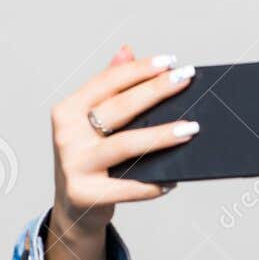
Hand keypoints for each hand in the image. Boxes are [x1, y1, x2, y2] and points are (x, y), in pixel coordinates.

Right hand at [48, 43, 199, 237]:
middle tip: (186, 80)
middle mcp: (66, 136)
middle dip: (156, 91)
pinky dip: (154, 183)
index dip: (139, 70)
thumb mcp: (90, 122)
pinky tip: (175, 178)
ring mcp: (75, 165)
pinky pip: (129, 187)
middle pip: (119, 109)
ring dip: (162, 136)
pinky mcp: (86, 195)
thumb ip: (107, 88)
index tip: (170, 61)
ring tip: (192, 129)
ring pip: (126, 145)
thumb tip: (127, 50)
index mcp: (67, 111)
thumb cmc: (89, 159)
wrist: (73, 208)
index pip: (107, 83)